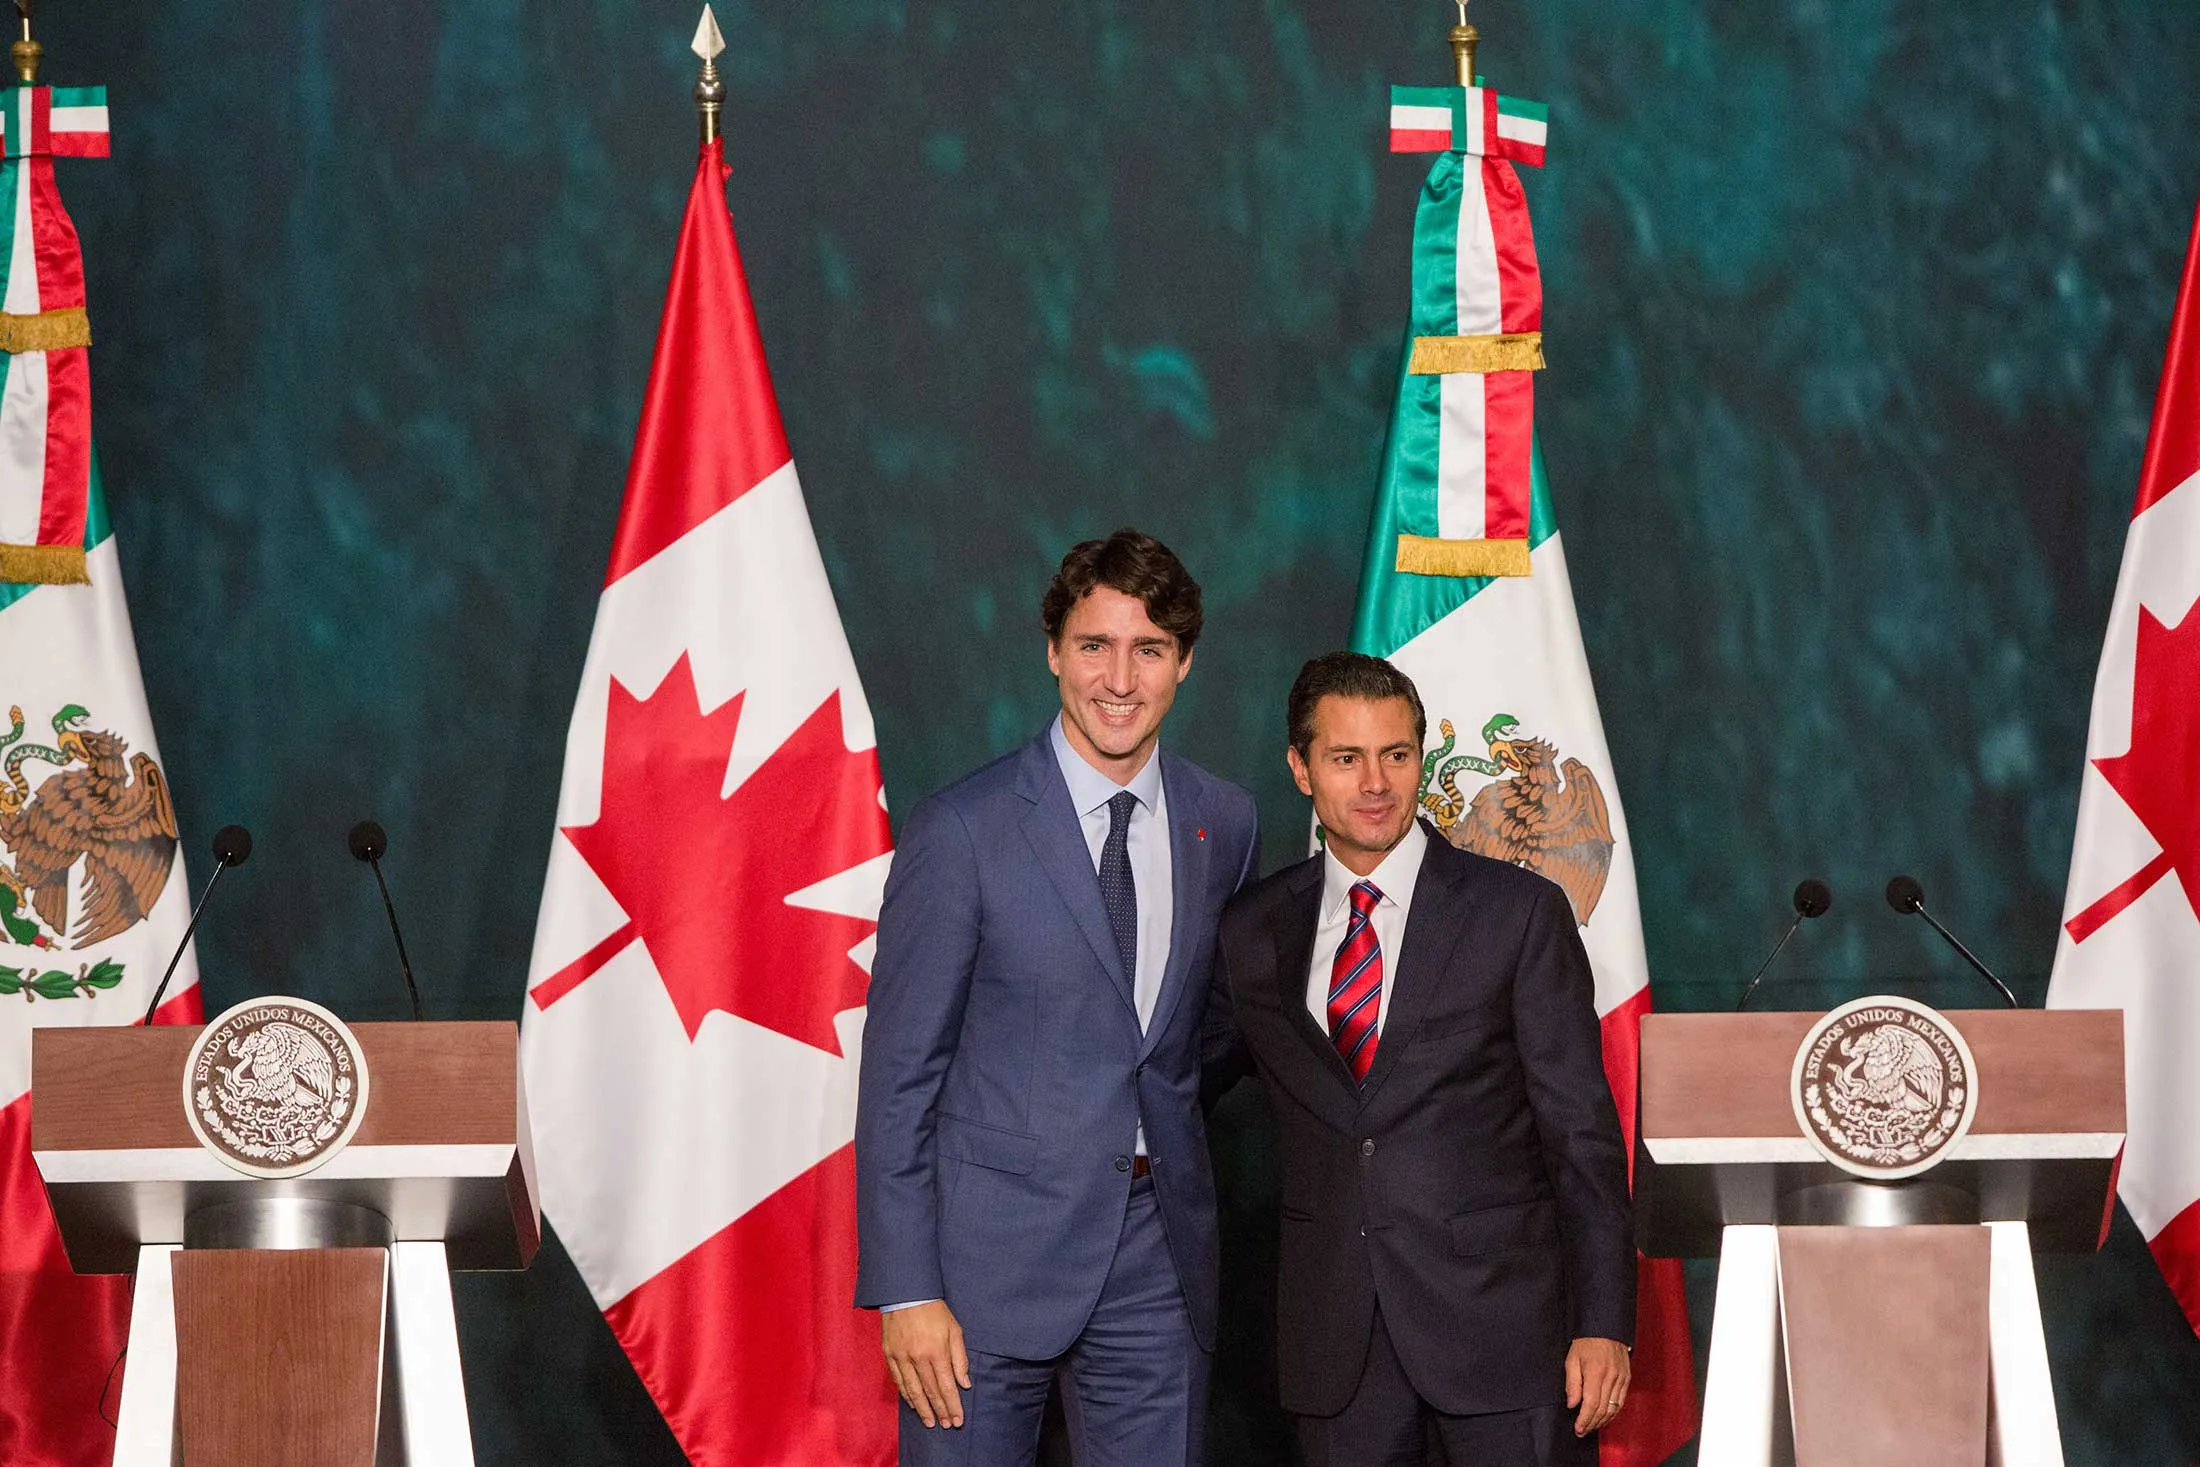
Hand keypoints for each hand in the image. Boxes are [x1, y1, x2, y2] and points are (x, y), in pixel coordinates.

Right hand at [881, 1300, 970, 1427]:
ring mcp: (902, 1358)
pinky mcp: (890, 1355)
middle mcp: (918, 1358)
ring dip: (923, 1409)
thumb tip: (965, 1383)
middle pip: (931, 1392)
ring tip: (930, 1422)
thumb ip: (960, 1358)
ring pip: (913, 1391)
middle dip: (940, 1411)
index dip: (953, 1406)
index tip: (958, 1420)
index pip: (946, 1386)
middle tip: (947, 1426)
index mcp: (936, 1352)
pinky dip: (906, 1395)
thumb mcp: (954, 1330)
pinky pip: (899, 1381)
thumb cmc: (934, 1311)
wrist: (906, 1294)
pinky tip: (913, 1404)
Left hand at [1565, 1336, 1629, 1437]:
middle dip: (1592, 1424)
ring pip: (1613, 1408)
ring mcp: (1621, 1379)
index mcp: (1596, 1372)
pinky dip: (1613, 1413)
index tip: (1578, 1428)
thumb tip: (1572, 1404)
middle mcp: (1611, 1377)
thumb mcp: (1572, 1359)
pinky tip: (1605, 1417)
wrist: (1606, 1327)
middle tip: (1582, 1431)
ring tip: (1591, 1427)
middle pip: (1603, 1409)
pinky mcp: (1627, 1379)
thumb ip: (1572, 1383)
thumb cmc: (1586, 1342)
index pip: (1591, 1404)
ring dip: (1602, 1421)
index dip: (1585, 1419)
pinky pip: (1621, 1401)